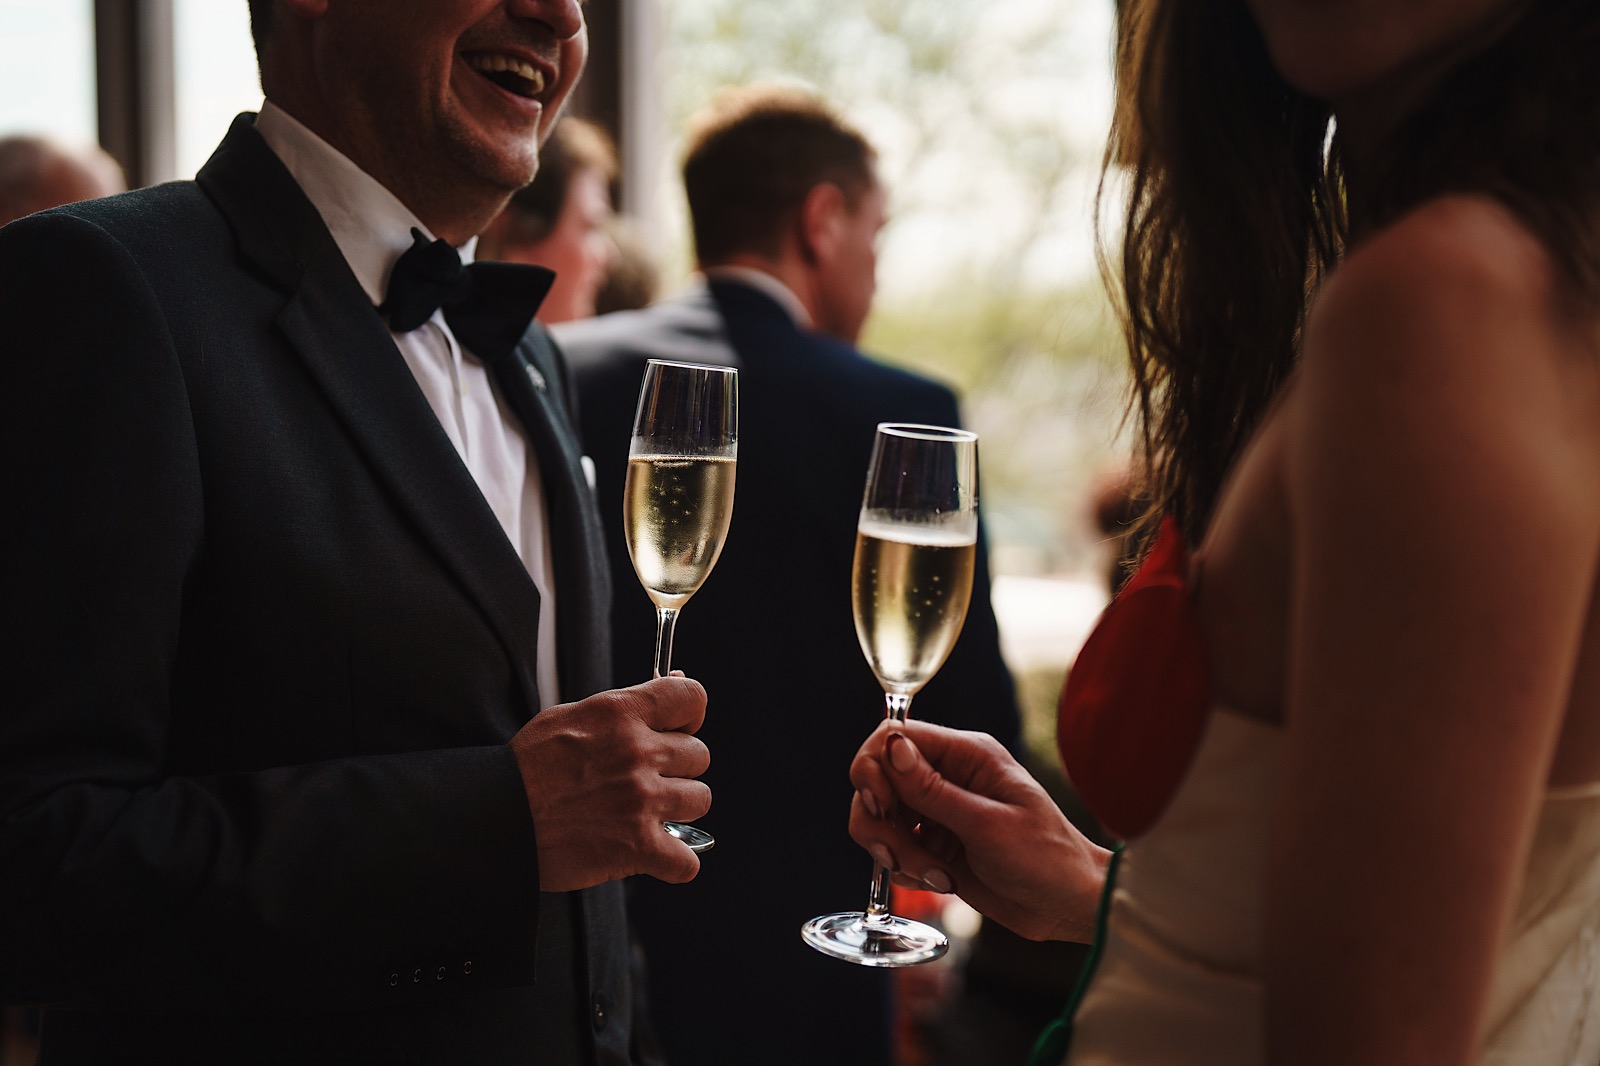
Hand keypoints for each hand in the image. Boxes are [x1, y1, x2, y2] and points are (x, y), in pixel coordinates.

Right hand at [510, 675, 710, 890]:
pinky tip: (653, 856)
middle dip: (677, 769)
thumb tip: (676, 680)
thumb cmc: (528, 767)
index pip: (692, 698)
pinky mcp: (636, 846)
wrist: (495, 819)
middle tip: (643, 781)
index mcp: (621, 714)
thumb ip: (626, 704)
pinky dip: (674, 862)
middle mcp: (637, 753)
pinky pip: (686, 860)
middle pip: (699, 755)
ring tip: (644, 814)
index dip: (690, 716)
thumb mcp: (571, 716)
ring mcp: (640, 800)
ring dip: (676, 810)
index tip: (678, 731)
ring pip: (699, 800)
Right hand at [849, 720, 1110, 942]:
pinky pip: (895, 850)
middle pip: (877, 780)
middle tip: (901, 854)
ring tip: (936, 875)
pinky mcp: (934, 847)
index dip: (874, 767)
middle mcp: (947, 778)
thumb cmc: (1046, 857)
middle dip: (881, 821)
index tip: (881, 805)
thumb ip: (933, 789)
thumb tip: (891, 746)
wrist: (1069, 907)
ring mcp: (938, 813)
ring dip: (896, 851)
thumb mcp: (988, 824)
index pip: (894, 736)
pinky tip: (945, 882)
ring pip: (880, 819)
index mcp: (966, 755)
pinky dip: (908, 870)